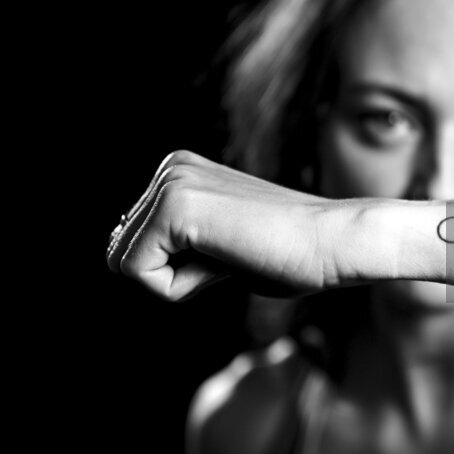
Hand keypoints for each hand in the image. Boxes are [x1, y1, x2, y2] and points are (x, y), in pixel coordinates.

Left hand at [106, 150, 372, 300]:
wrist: (333, 243)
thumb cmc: (290, 253)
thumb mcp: (222, 240)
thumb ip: (180, 243)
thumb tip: (119, 258)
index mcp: (179, 170)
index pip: (134, 245)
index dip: (180, 269)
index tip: (234, 250)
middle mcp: (170, 167)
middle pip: (122, 254)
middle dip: (174, 274)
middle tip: (236, 255)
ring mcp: (171, 183)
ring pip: (126, 265)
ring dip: (179, 280)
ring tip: (234, 256)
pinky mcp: (174, 207)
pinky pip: (138, 273)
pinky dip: (180, 286)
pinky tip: (228, 261)